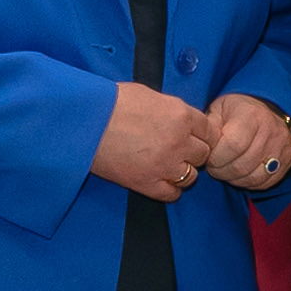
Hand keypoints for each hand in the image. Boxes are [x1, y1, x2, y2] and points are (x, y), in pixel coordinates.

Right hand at [91, 82, 216, 202]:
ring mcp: (165, 164)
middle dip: (191, 152)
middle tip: (175, 149)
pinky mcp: (147, 183)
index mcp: (180, 115)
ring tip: (165, 164)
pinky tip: (158, 179)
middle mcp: (178, 141)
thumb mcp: (150, 96)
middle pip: (203, 154)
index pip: (208, 129)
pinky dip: (169, 189)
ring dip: (181, 171)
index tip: (191, 135)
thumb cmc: (110, 102)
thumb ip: (172, 109)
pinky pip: (173, 194)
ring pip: (191, 176)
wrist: (82, 121)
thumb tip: (182, 119)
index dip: (200, 133)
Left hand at [202, 93, 290, 191]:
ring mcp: (282, 148)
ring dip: (234, 179)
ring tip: (225, 171)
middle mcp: (271, 131)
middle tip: (214, 167)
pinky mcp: (288, 161)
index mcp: (251, 115)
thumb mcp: (219, 109)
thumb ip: (209, 127)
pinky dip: (248, 183)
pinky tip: (240, 174)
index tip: (208, 157)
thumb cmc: (237, 111)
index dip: (216, 157)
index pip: (233, 145)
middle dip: (221, 171)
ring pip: (254, 177)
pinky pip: (265, 183)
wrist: (270, 110)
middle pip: (242, 165)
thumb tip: (202, 146)